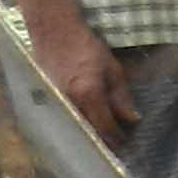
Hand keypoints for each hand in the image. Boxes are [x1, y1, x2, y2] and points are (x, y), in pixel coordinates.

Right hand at [29, 8, 134, 142]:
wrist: (54, 31)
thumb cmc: (86, 47)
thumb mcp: (113, 70)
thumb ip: (122, 97)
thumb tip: (132, 120)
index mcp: (89, 94)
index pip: (105, 127)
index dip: (118, 138)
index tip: (127, 143)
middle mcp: (69, 102)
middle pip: (89, 133)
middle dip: (104, 141)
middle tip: (118, 146)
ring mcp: (54, 102)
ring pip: (75, 128)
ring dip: (90, 135)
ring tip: (104, 137)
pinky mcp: (46, 99)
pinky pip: (64, 119)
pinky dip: (77, 125)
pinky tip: (87, 125)